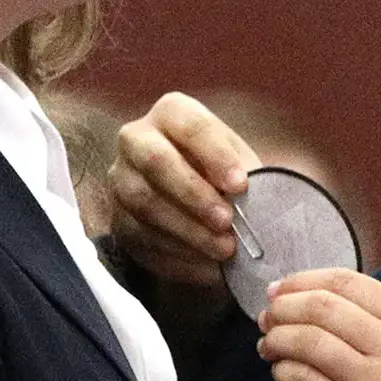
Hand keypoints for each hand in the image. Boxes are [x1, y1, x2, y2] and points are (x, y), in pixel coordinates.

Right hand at [108, 93, 260, 287]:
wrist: (191, 200)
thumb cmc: (221, 172)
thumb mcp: (237, 162)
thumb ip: (245, 172)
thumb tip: (262, 198)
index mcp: (171, 114)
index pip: (189, 126)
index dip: (215, 155)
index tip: (241, 184)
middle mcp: (136, 140)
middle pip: (156, 161)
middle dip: (194, 194)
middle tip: (227, 221)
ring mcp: (121, 180)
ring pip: (145, 204)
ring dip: (188, 231)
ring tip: (224, 250)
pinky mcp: (118, 219)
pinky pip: (142, 238)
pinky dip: (178, 255)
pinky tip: (208, 267)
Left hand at [257, 270, 380, 380]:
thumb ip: (373, 317)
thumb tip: (303, 295)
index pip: (348, 283)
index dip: (304, 281)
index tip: (280, 290)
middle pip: (322, 309)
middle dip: (284, 308)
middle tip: (267, 317)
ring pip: (309, 343)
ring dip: (277, 338)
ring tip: (269, 345)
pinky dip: (283, 371)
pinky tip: (281, 371)